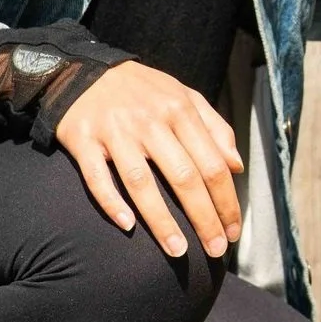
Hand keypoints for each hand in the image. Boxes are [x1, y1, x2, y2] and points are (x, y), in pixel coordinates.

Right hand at [53, 62, 244, 258]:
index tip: (233, 231)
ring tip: (178, 251)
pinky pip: (97, 178)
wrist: (83, 70)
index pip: (212, 164)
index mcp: (180, 111)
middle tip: (215, 250)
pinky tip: (128, 226)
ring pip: (142, 183)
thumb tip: (237, 166)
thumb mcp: (185, 97)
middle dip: (204, 218)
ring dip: (162, 221)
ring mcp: (115, 132)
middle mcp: (150, 121)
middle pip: (184, 177)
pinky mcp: (83, 140)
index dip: (226, 201)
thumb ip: (215, 129)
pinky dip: (111, 203)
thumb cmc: (143, 91)